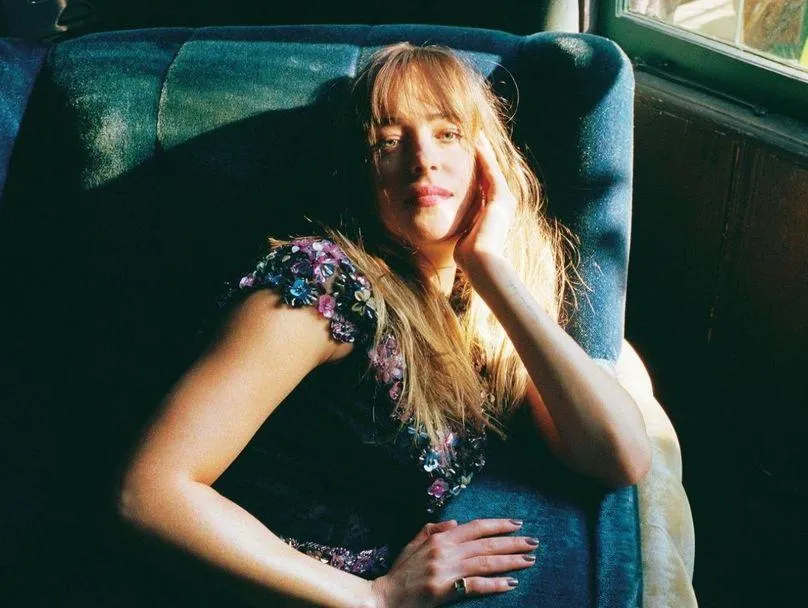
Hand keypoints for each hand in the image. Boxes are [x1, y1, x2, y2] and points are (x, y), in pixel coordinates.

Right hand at [369, 518, 537, 606]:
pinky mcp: (445, 590)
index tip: (518, 524)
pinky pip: (475, 585)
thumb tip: (454, 522)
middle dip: (512, 542)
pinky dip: (494, 584)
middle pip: (486, 544)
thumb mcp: (413, 544)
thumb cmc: (399, 573)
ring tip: (529, 561)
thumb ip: (432, 529)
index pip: (475, 527)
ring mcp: (445, 569)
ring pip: (485, 562)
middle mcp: (444, 549)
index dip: (498, 525)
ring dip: (510, 561)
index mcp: (439, 537)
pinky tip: (511, 584)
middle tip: (534, 543)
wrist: (384, 598)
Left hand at [454, 133, 516, 269]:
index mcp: (494, 214)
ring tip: (477, 135)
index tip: (469, 156)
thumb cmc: (470, 257)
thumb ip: (463, 228)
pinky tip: (478, 143)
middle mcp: (503, 205)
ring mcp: (504, 201)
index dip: (478, 171)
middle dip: (484, 157)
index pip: (486, 186)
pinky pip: (491, 172)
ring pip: (493, 170)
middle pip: (492, 174)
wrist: (481, 261)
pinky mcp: (501, 198)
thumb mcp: (465, 236)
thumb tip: (454, 230)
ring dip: (485, 152)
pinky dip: (485, 157)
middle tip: (476, 138)